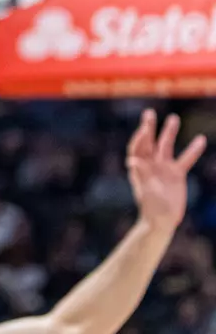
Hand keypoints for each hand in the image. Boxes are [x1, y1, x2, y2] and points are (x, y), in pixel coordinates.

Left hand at [126, 110, 205, 233]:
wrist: (162, 221)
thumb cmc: (150, 208)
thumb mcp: (146, 191)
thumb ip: (141, 175)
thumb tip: (132, 161)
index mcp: (139, 167)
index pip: (137, 148)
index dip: (138, 139)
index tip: (143, 130)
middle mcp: (150, 164)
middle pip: (149, 142)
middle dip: (148, 127)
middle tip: (149, 113)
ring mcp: (164, 167)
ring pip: (167, 146)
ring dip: (169, 132)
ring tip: (174, 118)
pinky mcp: (176, 174)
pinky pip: (185, 159)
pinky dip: (193, 150)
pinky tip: (201, 139)